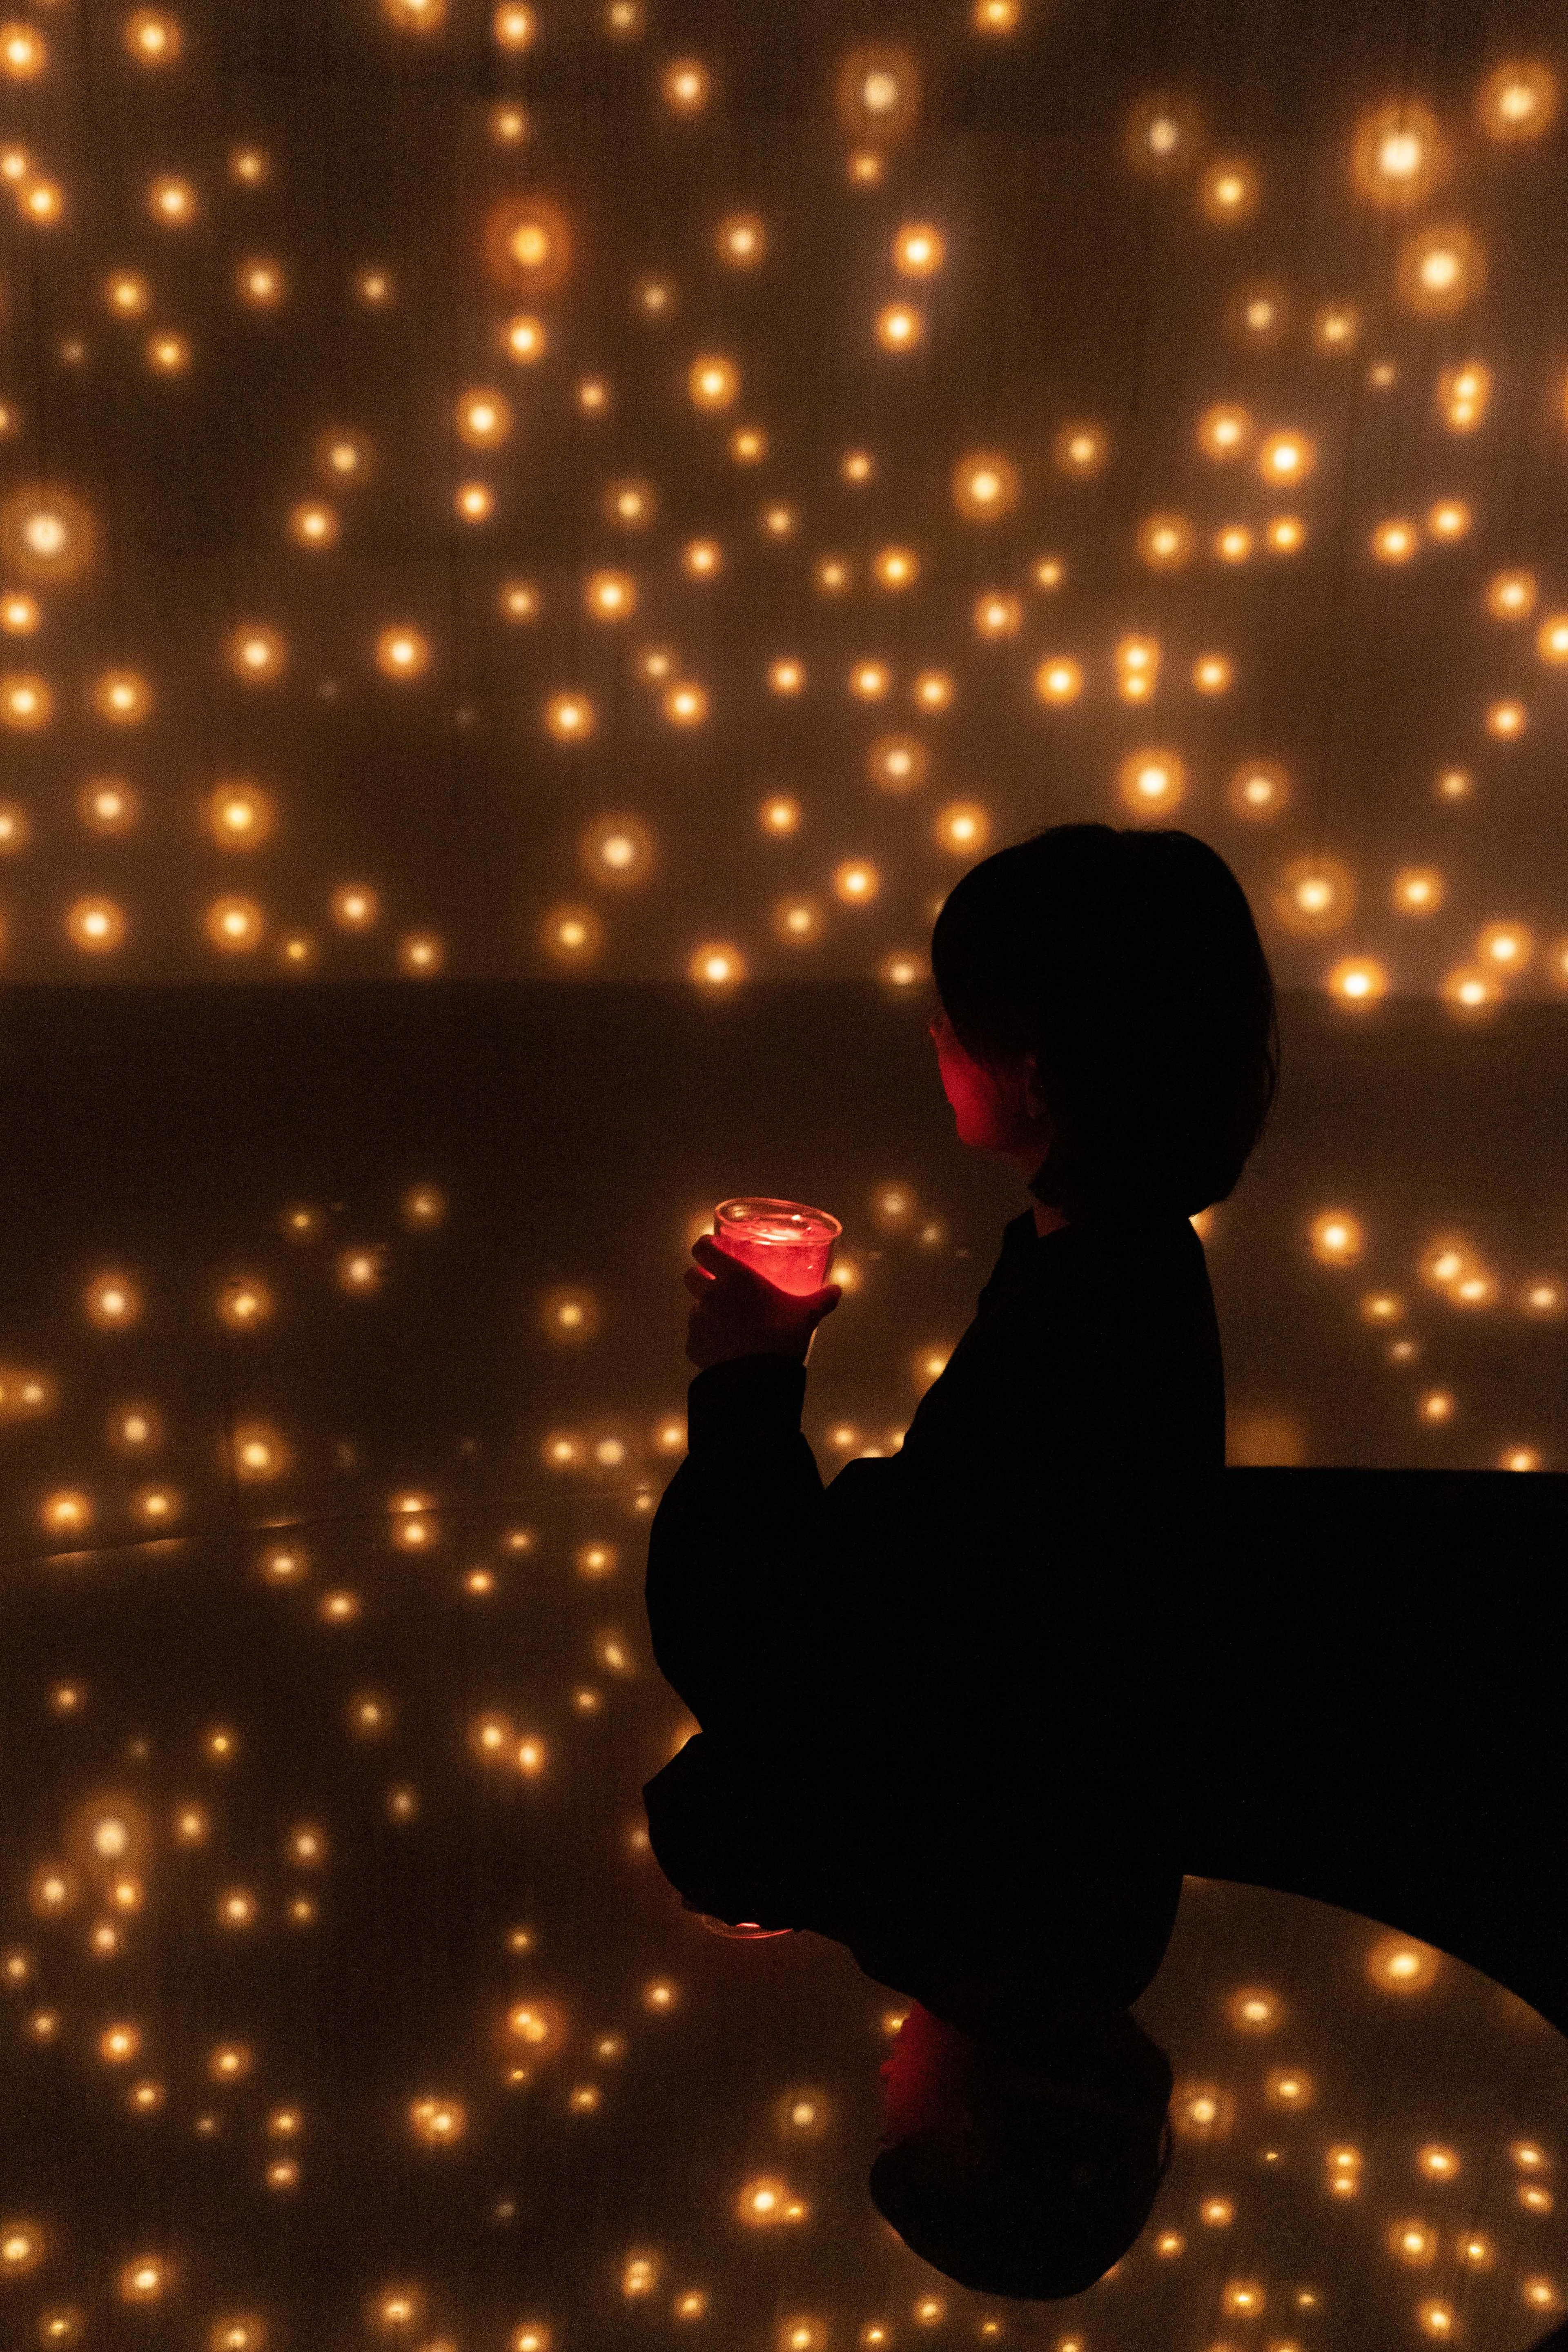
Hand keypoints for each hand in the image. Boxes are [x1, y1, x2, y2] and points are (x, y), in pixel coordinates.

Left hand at [683, 1233, 842, 1370]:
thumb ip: (822, 1300)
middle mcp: (711, 1295)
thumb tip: (837, 1290)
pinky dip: (707, 1338)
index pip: (703, 1249)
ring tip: (728, 1322)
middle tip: (718, 1284)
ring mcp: (698, 1321)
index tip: (712, 1247)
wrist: (758, 1380)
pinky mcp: (692, 1345)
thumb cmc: (782, 1337)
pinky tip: (725, 1348)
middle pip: (690, 1275)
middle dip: (700, 1276)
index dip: (705, 1246)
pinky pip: (696, 1336)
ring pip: (694, 1306)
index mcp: (735, 1278)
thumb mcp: (806, 1315)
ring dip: (706, 1309)